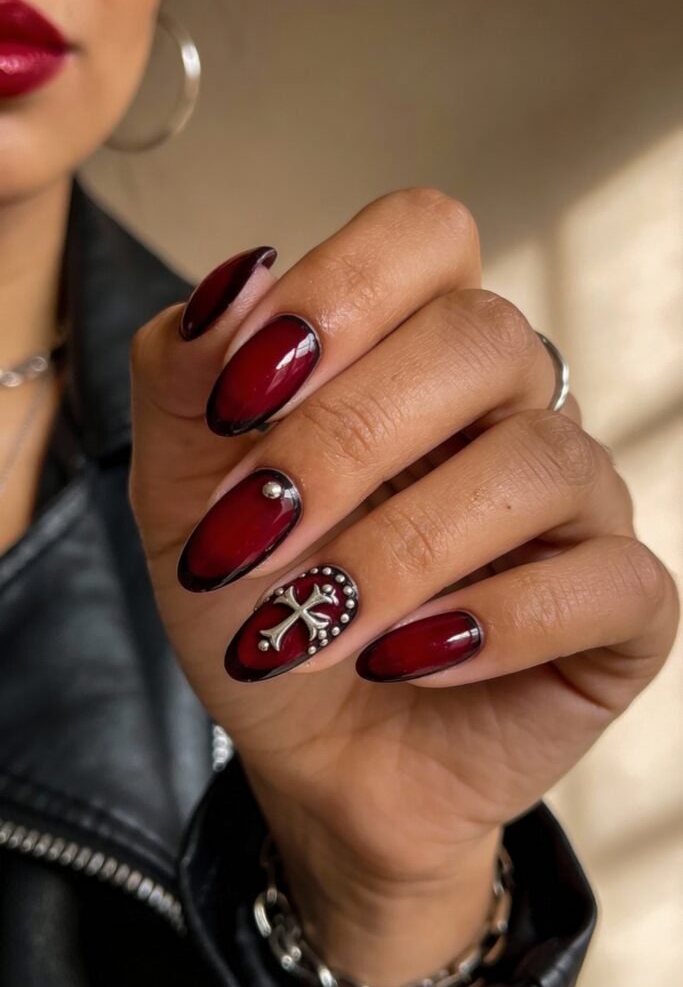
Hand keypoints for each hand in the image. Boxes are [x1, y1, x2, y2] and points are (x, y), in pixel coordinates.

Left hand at [130, 189, 678, 986]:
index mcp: (409, 350)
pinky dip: (494, 626)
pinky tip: (409, 662)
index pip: (425, 235)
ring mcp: (577, 501)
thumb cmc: (259, 608)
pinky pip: (607, 580)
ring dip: (399, 554)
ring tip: (309, 629)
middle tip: (253, 534)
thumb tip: (240, 274)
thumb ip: (184, 379)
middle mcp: (509, 406)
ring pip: (538, 462)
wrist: (309, 752)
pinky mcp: (621, 604)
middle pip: (484, 339)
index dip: (337, 294)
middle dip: (348, 440)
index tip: (239, 400)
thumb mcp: (184, 495)